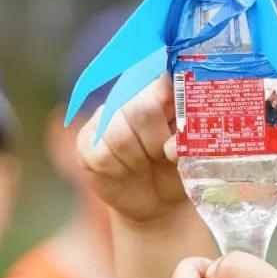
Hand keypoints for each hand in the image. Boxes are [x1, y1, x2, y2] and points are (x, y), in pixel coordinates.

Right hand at [77, 75, 190, 223]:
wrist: (156, 200)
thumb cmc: (176, 168)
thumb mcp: (191, 154)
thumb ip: (188, 143)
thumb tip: (173, 148)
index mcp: (160, 91)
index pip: (162, 77)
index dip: (169, 87)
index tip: (175, 105)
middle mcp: (128, 97)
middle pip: (141, 109)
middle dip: (156, 140)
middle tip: (162, 153)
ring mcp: (103, 118)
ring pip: (119, 135)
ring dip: (138, 158)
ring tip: (144, 163)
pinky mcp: (85, 142)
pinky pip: (101, 155)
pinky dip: (118, 170)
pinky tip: (124, 170)